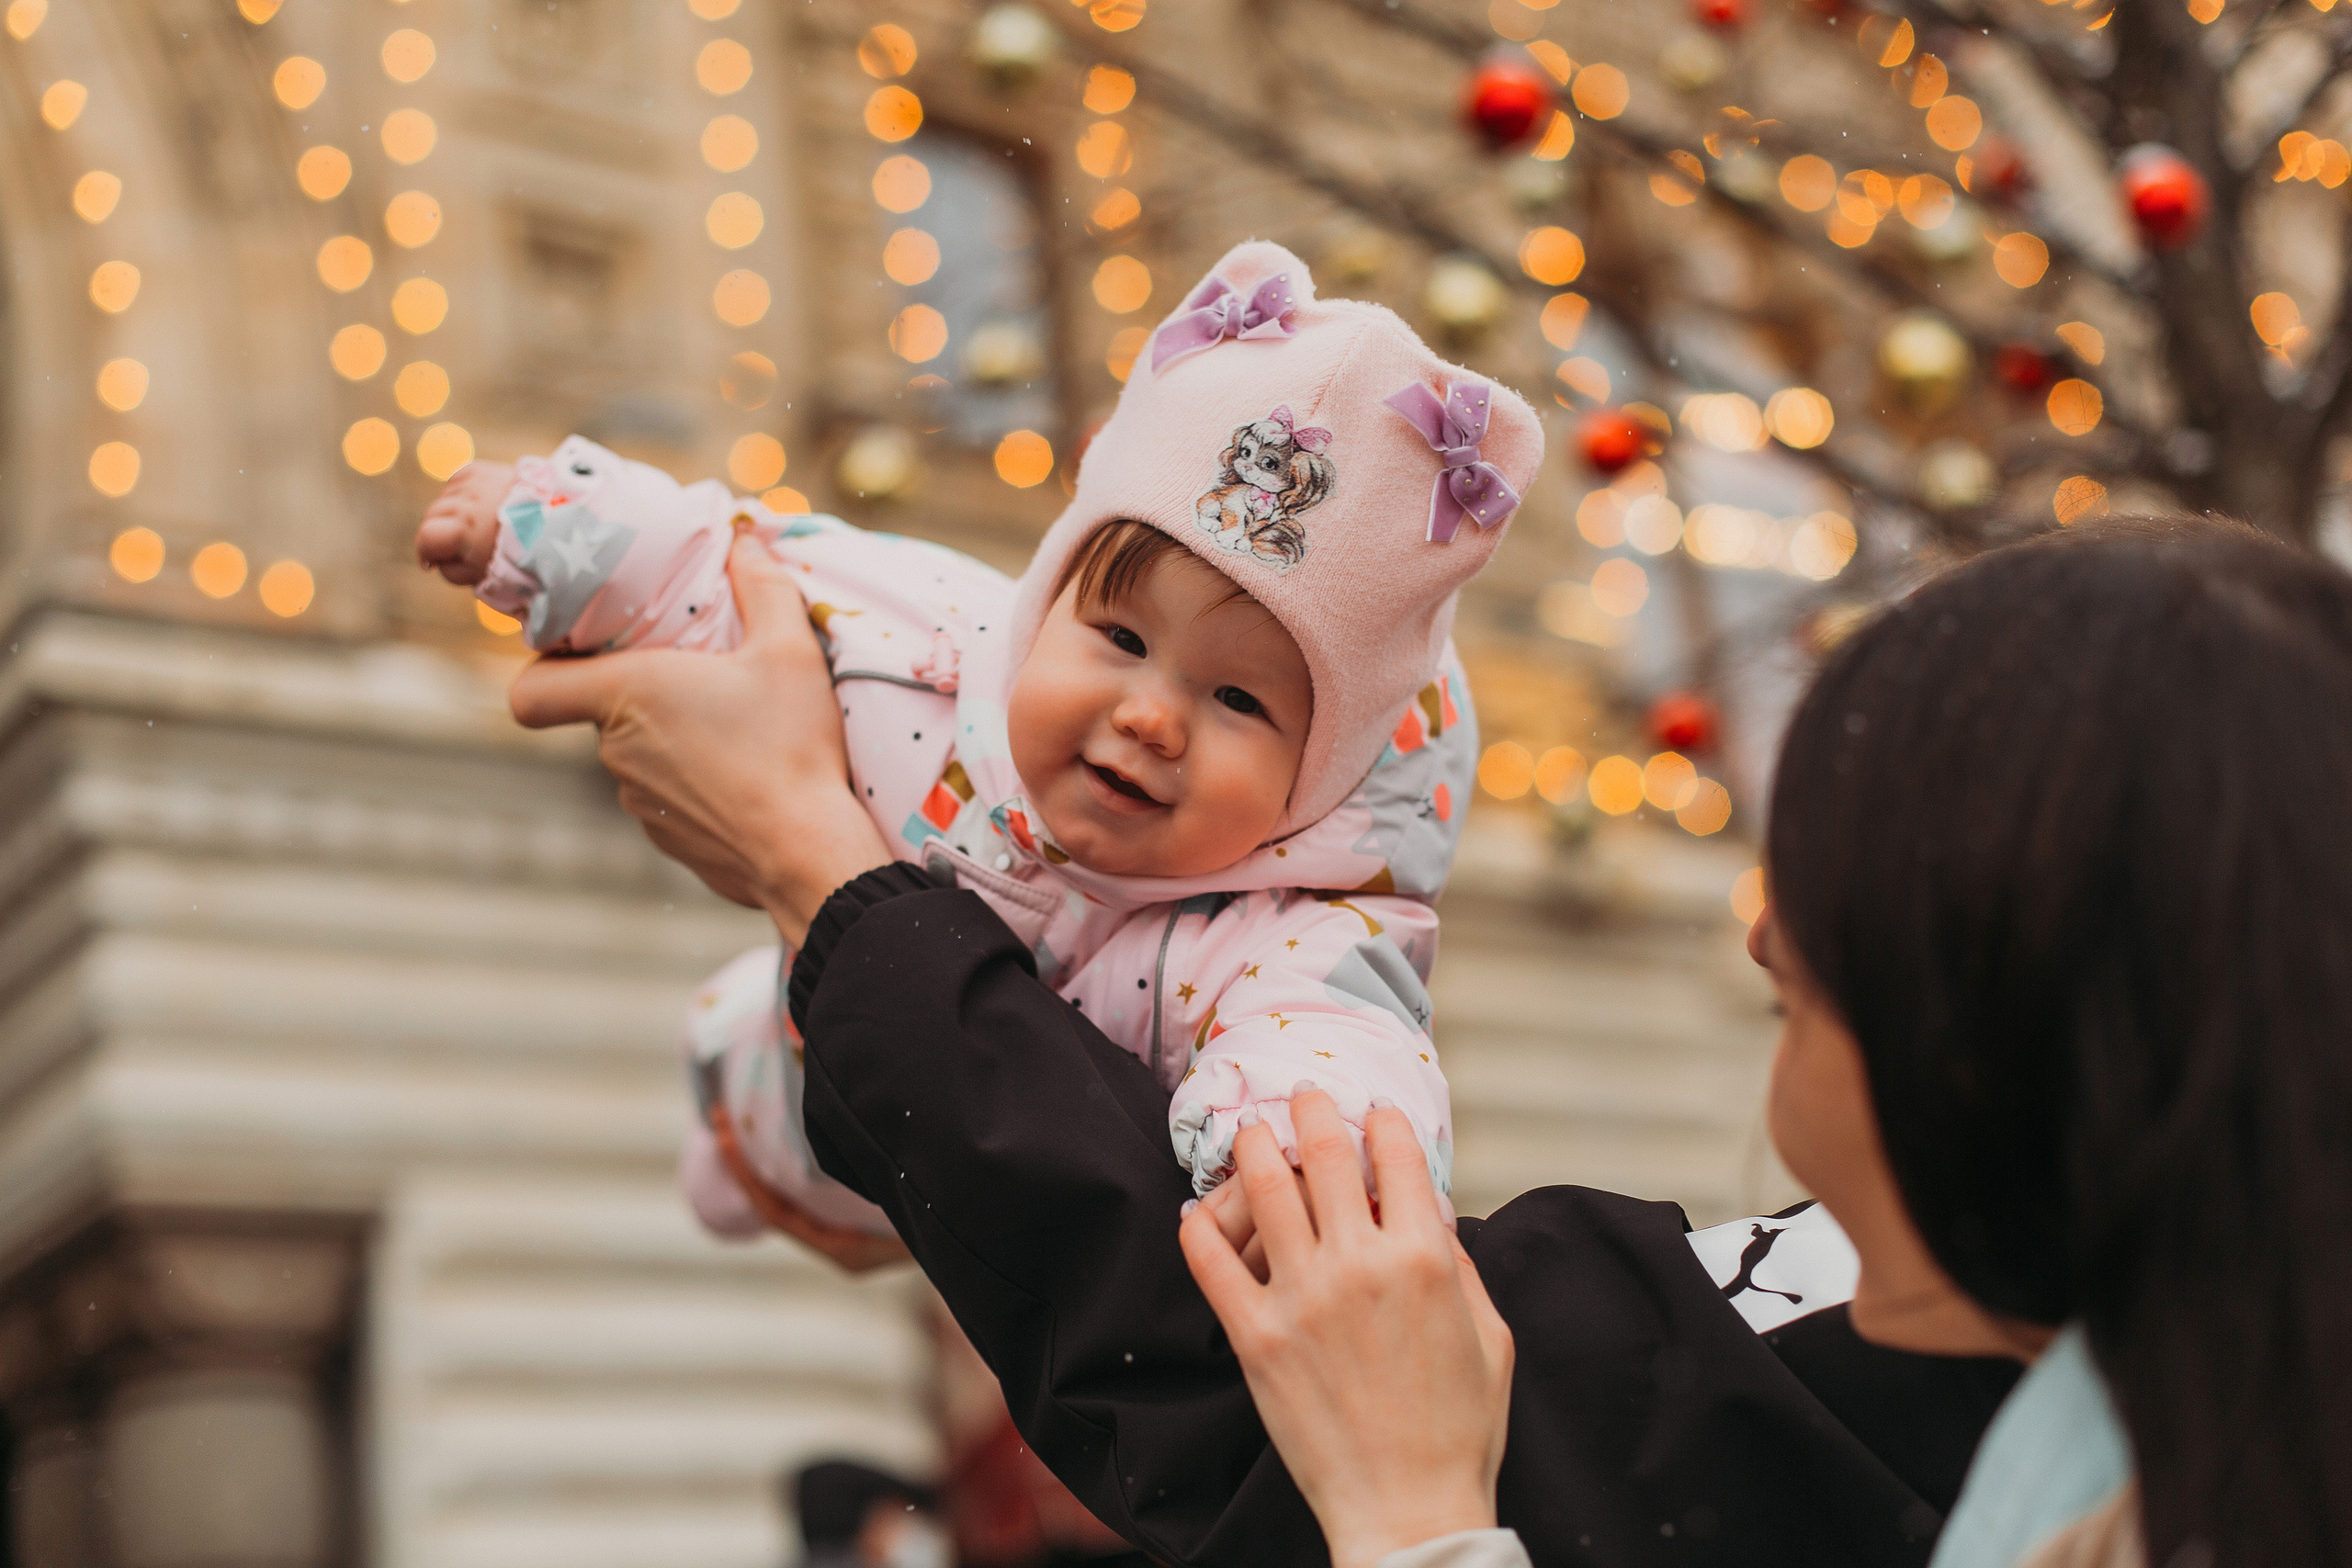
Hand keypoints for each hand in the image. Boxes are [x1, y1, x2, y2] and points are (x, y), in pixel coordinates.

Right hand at [416, 461, 515, 585]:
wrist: (552, 530)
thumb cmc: (514, 558)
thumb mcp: (478, 576)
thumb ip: (449, 569)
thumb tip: (433, 559)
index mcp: (462, 531)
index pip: (426, 537)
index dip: (426, 552)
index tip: (432, 562)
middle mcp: (465, 503)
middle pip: (432, 516)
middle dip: (440, 533)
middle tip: (460, 546)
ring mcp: (474, 484)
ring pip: (444, 497)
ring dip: (452, 512)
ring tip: (474, 524)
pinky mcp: (485, 470)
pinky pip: (458, 478)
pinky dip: (460, 490)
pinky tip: (473, 503)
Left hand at [507, 534, 892, 943]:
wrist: (808, 855)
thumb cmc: (791, 747)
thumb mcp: (789, 650)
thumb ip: (764, 587)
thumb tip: (745, 540)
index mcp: (626, 695)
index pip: (530, 691)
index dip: (546, 671)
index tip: (587, 655)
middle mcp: (615, 752)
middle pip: (602, 714)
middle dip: (643, 696)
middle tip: (703, 680)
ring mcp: (638, 803)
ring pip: (638, 758)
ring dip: (673, 742)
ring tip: (738, 734)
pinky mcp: (667, 839)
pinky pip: (668, 800)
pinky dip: (696, 787)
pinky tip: (749, 780)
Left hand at [1180, 1094, 1513, 1567]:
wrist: (1408, 1508)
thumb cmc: (1461, 1429)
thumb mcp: (1492, 1337)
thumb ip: (1462, 1264)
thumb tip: (1433, 1210)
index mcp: (1426, 1260)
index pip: (1395, 1156)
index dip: (1381, 1122)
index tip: (1372, 1113)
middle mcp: (1362, 1265)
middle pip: (1325, 1155)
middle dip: (1312, 1111)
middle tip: (1302, 1096)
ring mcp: (1304, 1299)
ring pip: (1265, 1190)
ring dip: (1254, 1148)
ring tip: (1251, 1135)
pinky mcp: (1258, 1338)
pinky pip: (1212, 1263)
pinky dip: (1199, 1227)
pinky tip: (1196, 1211)